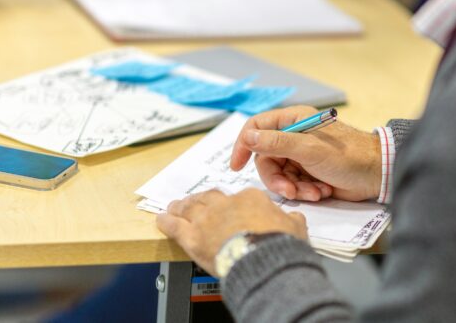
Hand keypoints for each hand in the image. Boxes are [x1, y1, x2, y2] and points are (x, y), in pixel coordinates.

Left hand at [156, 188, 307, 275]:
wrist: (263, 259)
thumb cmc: (279, 244)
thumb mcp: (295, 227)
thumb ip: (291, 220)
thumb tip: (294, 218)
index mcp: (250, 198)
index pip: (238, 196)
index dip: (233, 203)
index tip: (232, 209)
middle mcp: (225, 204)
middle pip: (208, 197)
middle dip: (201, 199)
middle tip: (196, 201)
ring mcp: (206, 219)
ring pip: (189, 207)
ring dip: (181, 206)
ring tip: (175, 206)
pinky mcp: (192, 237)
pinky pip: (174, 226)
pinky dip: (166, 221)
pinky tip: (161, 219)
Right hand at [230, 106, 381, 201]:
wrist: (376, 175)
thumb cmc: (347, 156)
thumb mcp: (308, 149)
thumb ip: (276, 143)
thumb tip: (247, 136)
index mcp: (293, 120)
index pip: (256, 127)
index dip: (244, 144)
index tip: (236, 165)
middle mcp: (294, 136)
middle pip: (265, 158)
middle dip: (277, 178)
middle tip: (290, 190)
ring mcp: (300, 155)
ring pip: (279, 175)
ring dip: (294, 187)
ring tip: (313, 193)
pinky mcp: (308, 173)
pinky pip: (292, 184)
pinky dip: (304, 191)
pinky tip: (321, 193)